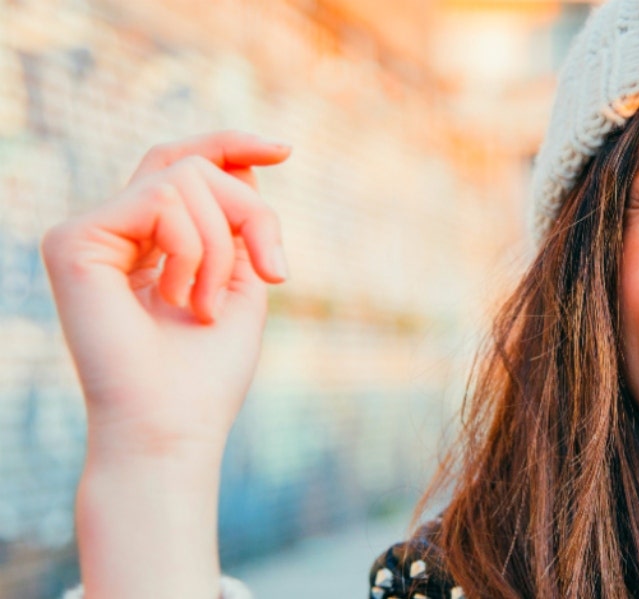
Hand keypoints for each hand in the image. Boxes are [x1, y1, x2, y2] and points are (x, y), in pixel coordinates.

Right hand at [42, 130, 289, 459]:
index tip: (284, 150)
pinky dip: (194, 250)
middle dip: (249, 211)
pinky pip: (161, 199)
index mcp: (147, 242)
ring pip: (183, 177)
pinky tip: (182, 300)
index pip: (181, 165)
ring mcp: (88, 234)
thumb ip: (238, 221)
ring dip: (222, 246)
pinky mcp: (73, 240)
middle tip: (272, 271)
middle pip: (191, 166)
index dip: (230, 145)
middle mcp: (112, 233)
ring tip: (207, 307)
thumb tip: (244, 162)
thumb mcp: (242, 280)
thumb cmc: (207, 371)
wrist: (172, 425)